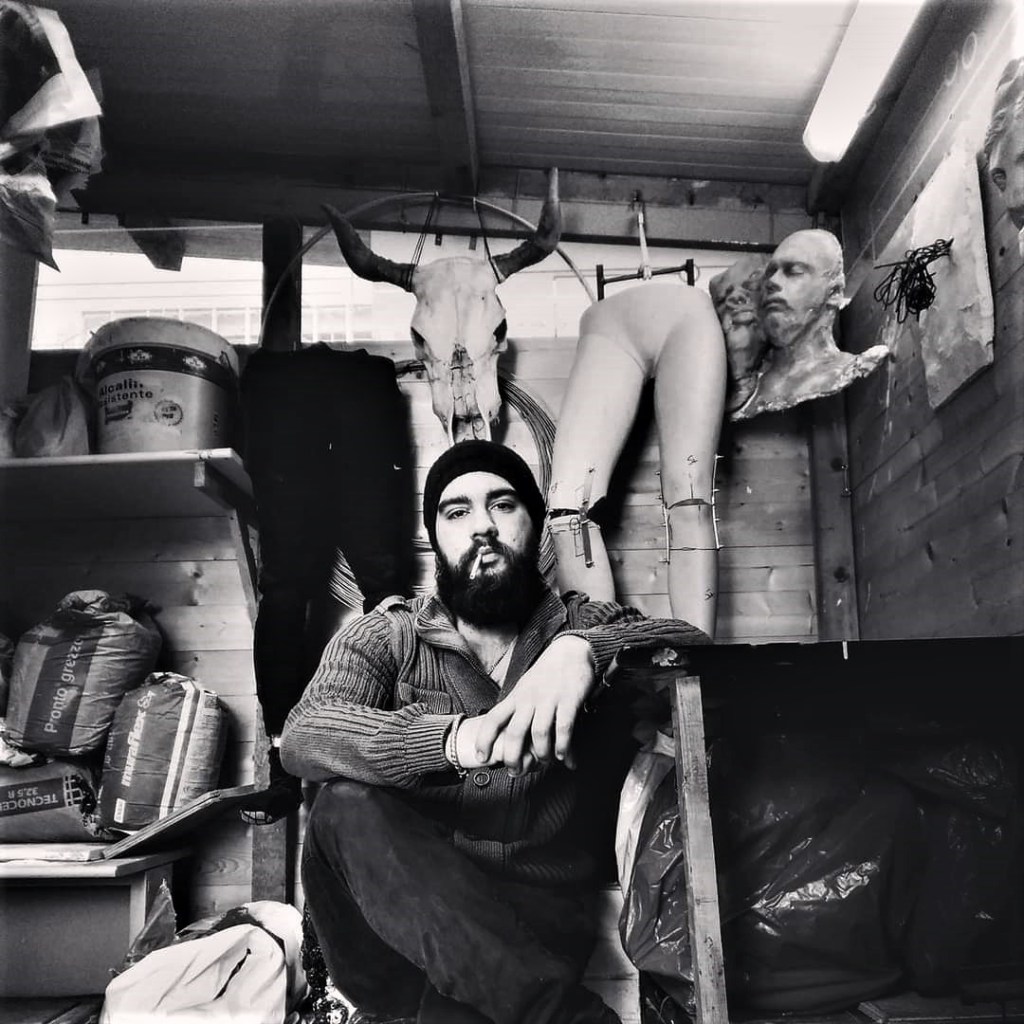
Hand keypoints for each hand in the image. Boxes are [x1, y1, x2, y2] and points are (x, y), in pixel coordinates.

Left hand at [468, 635, 596, 773]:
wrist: (571, 651)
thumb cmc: (547, 675)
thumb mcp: (526, 689)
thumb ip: (520, 711)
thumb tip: (516, 740)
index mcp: (516, 697)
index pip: (494, 718)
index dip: (484, 739)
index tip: (481, 758)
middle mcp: (529, 698)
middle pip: (514, 732)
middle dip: (512, 756)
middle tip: (516, 771)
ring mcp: (548, 698)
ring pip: (538, 732)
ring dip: (541, 753)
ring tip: (544, 762)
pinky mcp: (569, 699)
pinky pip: (563, 727)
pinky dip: (562, 745)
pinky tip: (562, 756)